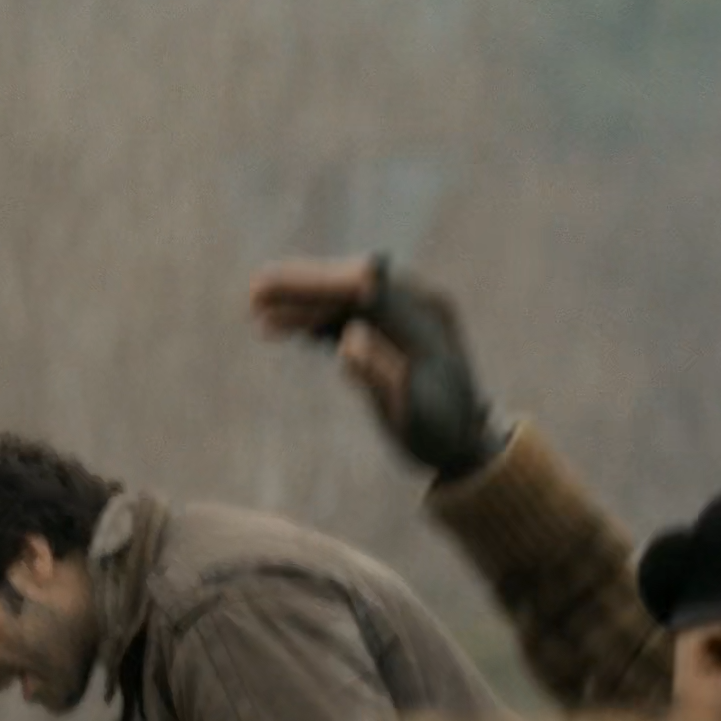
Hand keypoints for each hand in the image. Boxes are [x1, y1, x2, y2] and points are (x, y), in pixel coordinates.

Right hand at [251, 255, 502, 479]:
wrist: (467, 440)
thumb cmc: (440, 433)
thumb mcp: (416, 420)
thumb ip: (384, 380)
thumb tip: (350, 341)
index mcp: (428, 319)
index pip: (367, 287)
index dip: (321, 286)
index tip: (282, 294)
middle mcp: (418, 303)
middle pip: (352, 280)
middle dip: (304, 285)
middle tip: (254, 294)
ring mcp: (406, 310)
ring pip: (346, 294)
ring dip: (305, 300)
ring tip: (258, 313)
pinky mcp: (393, 325)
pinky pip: (350, 309)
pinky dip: (317, 315)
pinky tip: (283, 325)